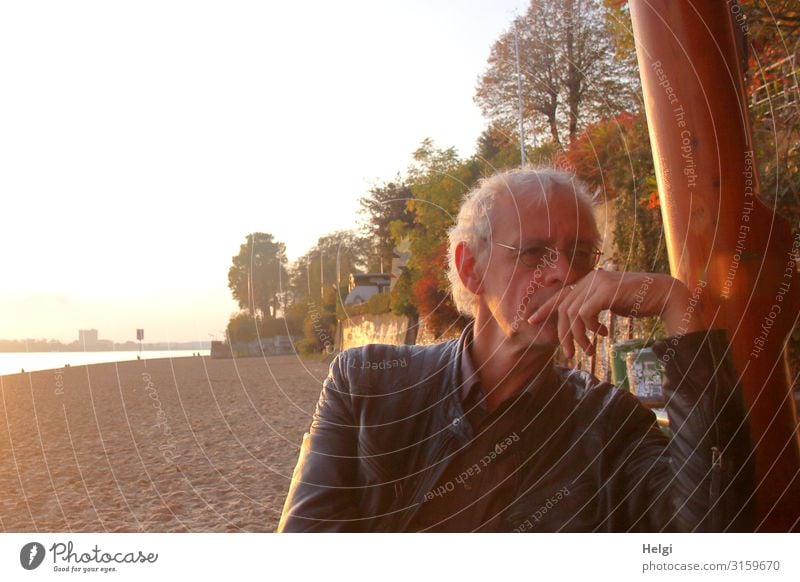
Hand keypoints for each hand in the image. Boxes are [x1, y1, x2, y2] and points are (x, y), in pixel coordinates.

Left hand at [527, 270, 701, 357]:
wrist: (664, 294)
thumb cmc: (639, 301)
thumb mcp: (610, 303)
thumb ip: (594, 307)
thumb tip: (581, 322)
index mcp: (589, 281)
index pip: (560, 294)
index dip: (545, 308)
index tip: (531, 321)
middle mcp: (590, 279)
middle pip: (563, 308)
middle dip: (563, 333)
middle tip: (569, 353)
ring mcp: (597, 283)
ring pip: (572, 313)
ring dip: (578, 337)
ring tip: (588, 351)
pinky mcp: (605, 291)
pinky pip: (584, 313)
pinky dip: (588, 328)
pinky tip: (600, 336)